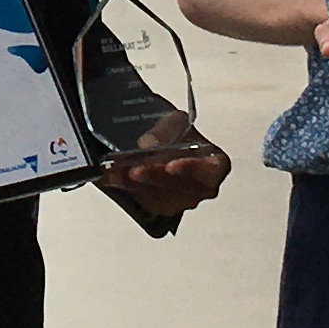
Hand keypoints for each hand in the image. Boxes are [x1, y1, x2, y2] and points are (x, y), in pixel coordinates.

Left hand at [98, 110, 227, 221]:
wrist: (165, 142)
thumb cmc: (179, 134)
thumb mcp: (176, 121)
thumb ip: (166, 131)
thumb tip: (150, 143)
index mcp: (215, 165)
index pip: (210, 171)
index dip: (192, 169)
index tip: (172, 165)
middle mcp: (202, 187)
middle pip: (180, 187)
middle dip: (155, 178)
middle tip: (136, 170)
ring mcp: (182, 200)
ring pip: (160, 198)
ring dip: (136, 186)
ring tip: (117, 173)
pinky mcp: (162, 206)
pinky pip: (144, 201)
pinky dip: (128, 189)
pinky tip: (113, 178)